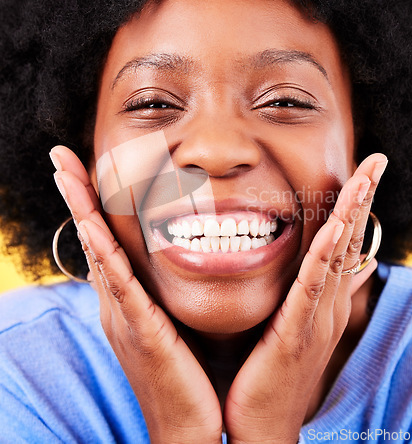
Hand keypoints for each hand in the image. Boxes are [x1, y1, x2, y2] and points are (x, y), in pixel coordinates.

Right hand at [50, 146, 222, 443]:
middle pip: (93, 240)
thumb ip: (163, 290)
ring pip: (99, 254)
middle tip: (61, 157)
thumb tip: (172, 260)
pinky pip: (120, 287)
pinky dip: (104, 254)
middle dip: (77, 196)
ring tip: (66, 174)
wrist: (188, 425)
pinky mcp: (140, 332)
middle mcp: (117, 303)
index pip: (105, 241)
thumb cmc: (185, 371)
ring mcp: (124, 316)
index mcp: (127, 299)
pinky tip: (91, 226)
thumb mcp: (170, 320)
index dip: (91, 204)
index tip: (83, 168)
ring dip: (82, 211)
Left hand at [223, 153, 387, 443]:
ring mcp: (317, 319)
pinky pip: (312, 288)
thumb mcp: (290, 324)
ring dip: (351, 216)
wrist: (261, 424)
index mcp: (322, 301)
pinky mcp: (297, 332)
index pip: (343, 244)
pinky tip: (335, 229)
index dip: (355, 207)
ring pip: (337, 258)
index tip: (364, 172)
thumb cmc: (269, 372)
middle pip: (349, 243)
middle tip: (376, 161)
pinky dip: (325, 257)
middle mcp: (327, 306)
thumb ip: (306, 293)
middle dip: (362, 199)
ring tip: (364, 178)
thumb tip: (319, 266)